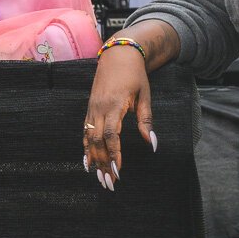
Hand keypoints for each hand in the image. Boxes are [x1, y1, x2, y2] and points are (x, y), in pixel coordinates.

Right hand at [82, 46, 156, 190]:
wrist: (118, 54)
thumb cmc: (135, 74)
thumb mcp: (145, 95)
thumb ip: (146, 120)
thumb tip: (153, 144)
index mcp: (114, 105)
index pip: (112, 135)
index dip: (114, 154)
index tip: (119, 170)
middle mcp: (99, 108)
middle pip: (98, 140)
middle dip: (103, 163)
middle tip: (109, 183)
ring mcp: (92, 108)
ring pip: (89, 138)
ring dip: (93, 159)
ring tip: (98, 177)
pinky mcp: (89, 108)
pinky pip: (85, 131)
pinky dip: (85, 147)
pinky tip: (87, 161)